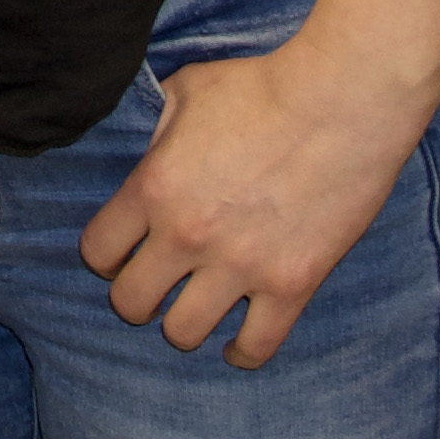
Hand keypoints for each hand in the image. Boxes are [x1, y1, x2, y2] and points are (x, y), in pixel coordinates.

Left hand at [78, 0, 439, 368]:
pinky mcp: (290, 284)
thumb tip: (140, 147)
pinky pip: (254, 348)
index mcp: (154, 188)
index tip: (124, 252)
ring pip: (182, 334)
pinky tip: (239, 343)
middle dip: (139, 295)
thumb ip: (153, 128)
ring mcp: (239, 266)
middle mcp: (187, 235)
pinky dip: (242, 351)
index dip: (106, 255)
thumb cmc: (264, 86)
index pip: (96, 253)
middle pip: (130, 304)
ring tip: (197, 309)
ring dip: (185, 323)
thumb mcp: (187, 90)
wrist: (343, 100)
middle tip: (159, 284)